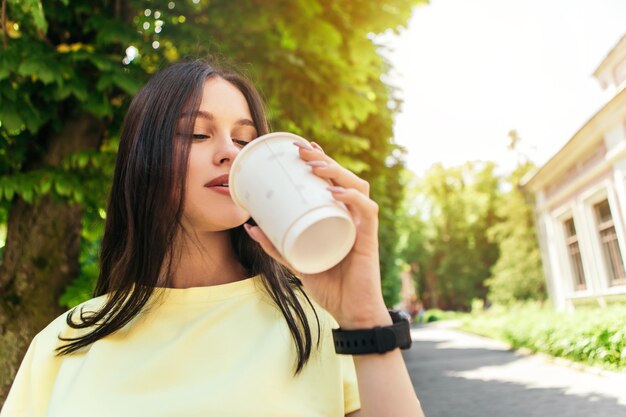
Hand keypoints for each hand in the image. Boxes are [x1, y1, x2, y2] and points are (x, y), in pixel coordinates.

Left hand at [243, 141, 390, 328]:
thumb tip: (249, 227)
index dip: (320, 160)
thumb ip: (276, 247)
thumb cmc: (328, 286)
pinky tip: (336, 193)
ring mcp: (362, 225)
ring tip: (315, 167)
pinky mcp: (369, 238)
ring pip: (357, 187)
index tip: (300, 148)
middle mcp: (353, 216)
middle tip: (301, 150)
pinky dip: (352, 198)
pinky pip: (367, 211)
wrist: (350, 312)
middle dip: (324, 159)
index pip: (333, 181)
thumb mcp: (296, 262)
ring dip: (337, 173)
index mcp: (338, 217)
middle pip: (344, 178)